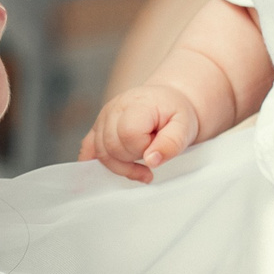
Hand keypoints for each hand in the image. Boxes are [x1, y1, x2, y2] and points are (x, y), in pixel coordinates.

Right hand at [79, 83, 202, 181]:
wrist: (169, 102)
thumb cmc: (176, 114)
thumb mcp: (185, 127)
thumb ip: (171, 144)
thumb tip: (151, 161)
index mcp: (137, 104)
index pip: (128, 135)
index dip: (143, 149)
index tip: (157, 148)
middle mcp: (114, 108)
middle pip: (111, 146)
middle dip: (132, 160)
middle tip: (151, 158)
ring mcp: (103, 117)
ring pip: (100, 152)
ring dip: (120, 165)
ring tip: (140, 167)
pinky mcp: (98, 127)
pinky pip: (88, 149)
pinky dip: (97, 162)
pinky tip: (111, 170)